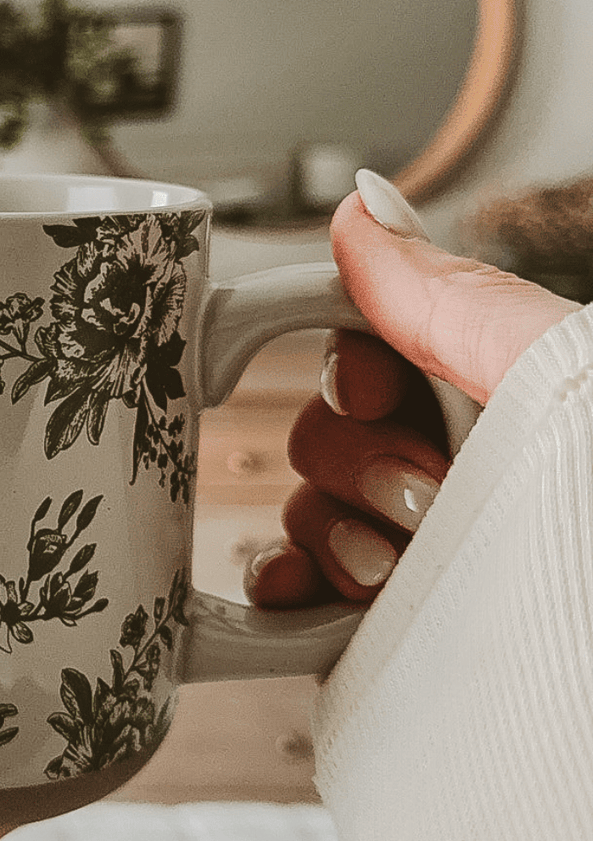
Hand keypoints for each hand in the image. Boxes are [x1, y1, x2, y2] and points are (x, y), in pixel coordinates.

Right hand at [247, 182, 577, 607]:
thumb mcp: (560, 382)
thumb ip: (452, 296)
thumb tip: (366, 207)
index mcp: (506, 396)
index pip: (375, 347)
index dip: (353, 361)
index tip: (374, 387)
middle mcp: (468, 472)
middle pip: (332, 428)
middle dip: (356, 459)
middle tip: (423, 492)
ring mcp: (429, 555)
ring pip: (311, 507)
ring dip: (328, 529)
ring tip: (392, 565)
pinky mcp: (397, 633)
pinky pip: (301, 591)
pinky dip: (282, 584)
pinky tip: (303, 593)